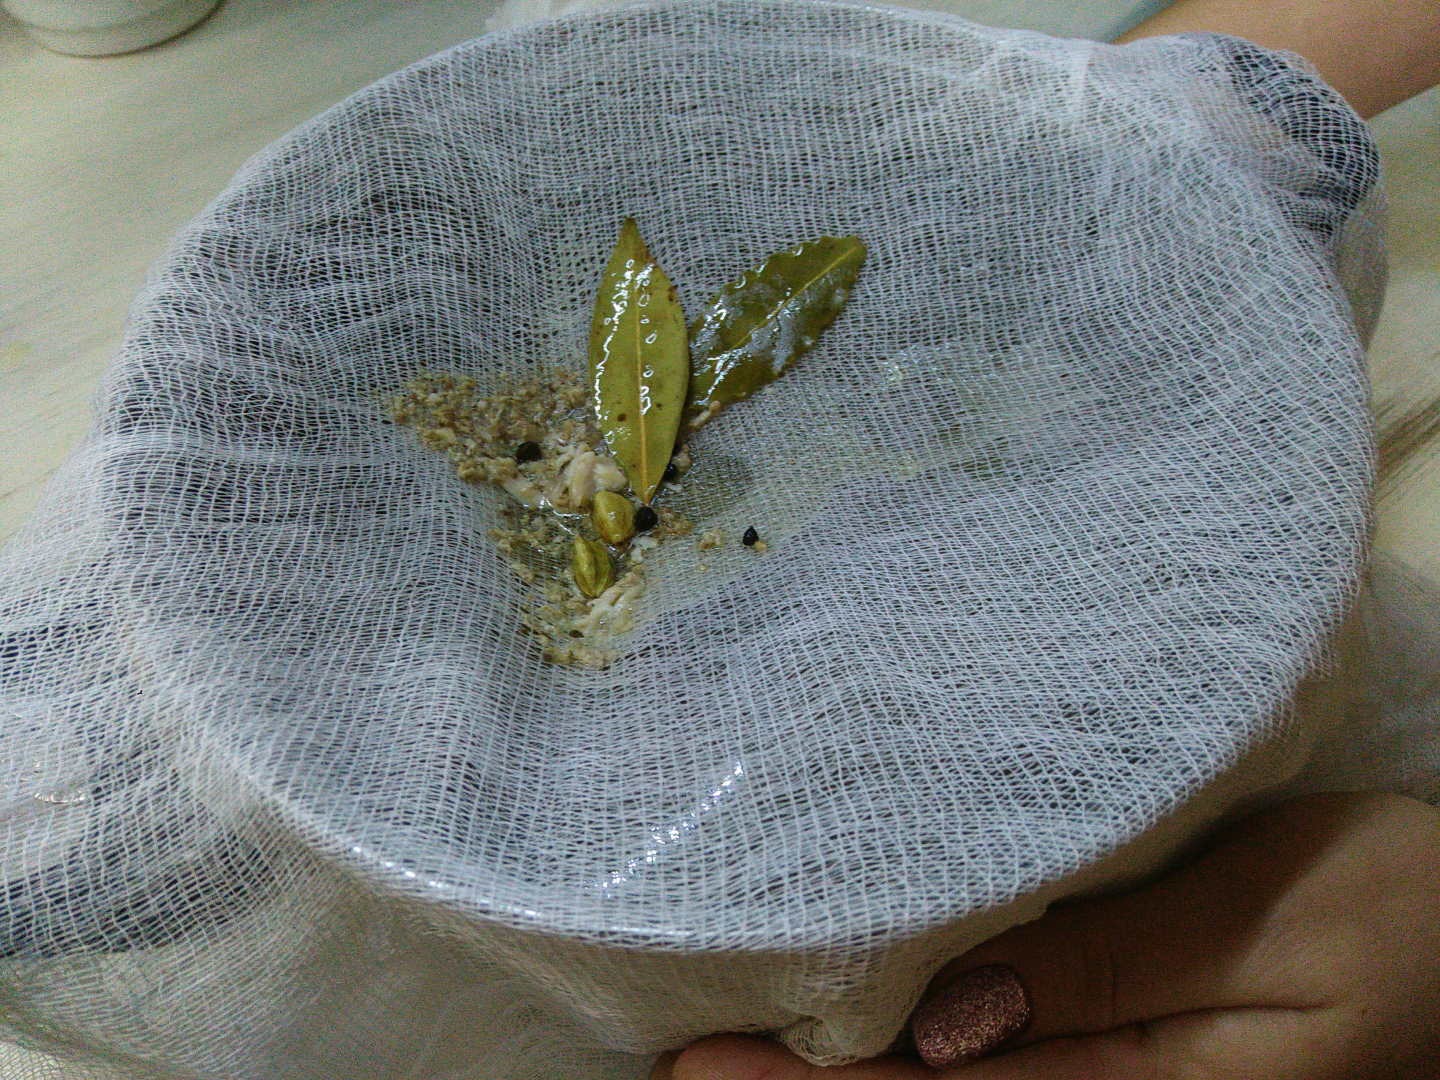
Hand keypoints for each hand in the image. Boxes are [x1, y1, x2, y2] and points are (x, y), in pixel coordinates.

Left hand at [651, 792, 1439, 1078]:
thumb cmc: (1399, 911)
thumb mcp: (1267, 925)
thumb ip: (1107, 972)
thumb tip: (948, 1024)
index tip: (702, 1069)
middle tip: (686, 1065)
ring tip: (745, 1053)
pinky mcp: (1149, 1061)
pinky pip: (1020, 1071)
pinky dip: (927, 1060)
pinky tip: (882, 1034)